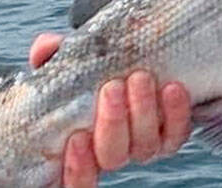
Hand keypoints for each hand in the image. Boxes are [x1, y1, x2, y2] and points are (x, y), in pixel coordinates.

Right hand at [30, 33, 192, 187]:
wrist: (130, 62)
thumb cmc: (90, 71)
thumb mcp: (66, 63)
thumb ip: (52, 57)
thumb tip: (44, 47)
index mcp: (81, 146)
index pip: (76, 180)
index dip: (78, 167)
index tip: (77, 138)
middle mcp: (113, 151)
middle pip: (113, 157)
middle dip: (113, 124)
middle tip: (113, 87)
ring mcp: (143, 144)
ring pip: (145, 147)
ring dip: (143, 112)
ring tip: (140, 78)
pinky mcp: (171, 133)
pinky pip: (177, 134)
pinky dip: (176, 113)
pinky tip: (173, 88)